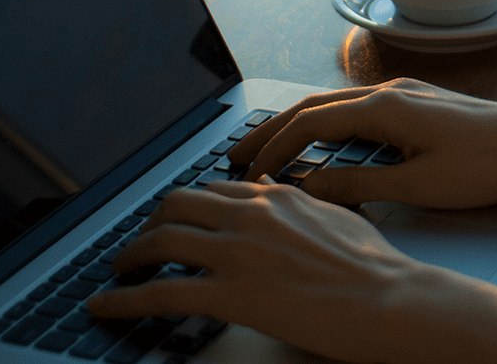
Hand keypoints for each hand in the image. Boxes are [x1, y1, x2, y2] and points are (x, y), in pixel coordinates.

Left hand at [89, 179, 496, 363]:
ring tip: (118, 273)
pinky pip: (160, 293)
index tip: (176, 223)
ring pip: (160, 241)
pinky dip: (122, 299)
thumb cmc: (377, 269)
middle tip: (140, 245)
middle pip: (176, 205)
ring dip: (129, 258)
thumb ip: (305, 205)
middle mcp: (251, 214)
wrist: (391, 300)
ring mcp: (238, 252)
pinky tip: (104, 306)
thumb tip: (287, 196)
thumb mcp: (340, 217)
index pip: (215, 190)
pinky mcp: (230, 293)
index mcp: (278, 196)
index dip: (188, 208)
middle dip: (150, 224)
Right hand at [226, 78, 496, 208]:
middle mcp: (390, 92)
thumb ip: (359, 185)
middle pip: (314, 106)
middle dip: (272, 130)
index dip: (272, 148)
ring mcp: (406, 93)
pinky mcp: (420, 102)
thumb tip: (309, 187)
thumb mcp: (418, 186)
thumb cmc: (487, 165)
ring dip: (299, 125)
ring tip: (270, 148)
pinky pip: (359, 108)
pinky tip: (325, 142)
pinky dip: (329, 123)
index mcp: (385, 108)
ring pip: (335, 104)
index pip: (309, 123)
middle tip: (235, 154)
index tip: (246, 172)